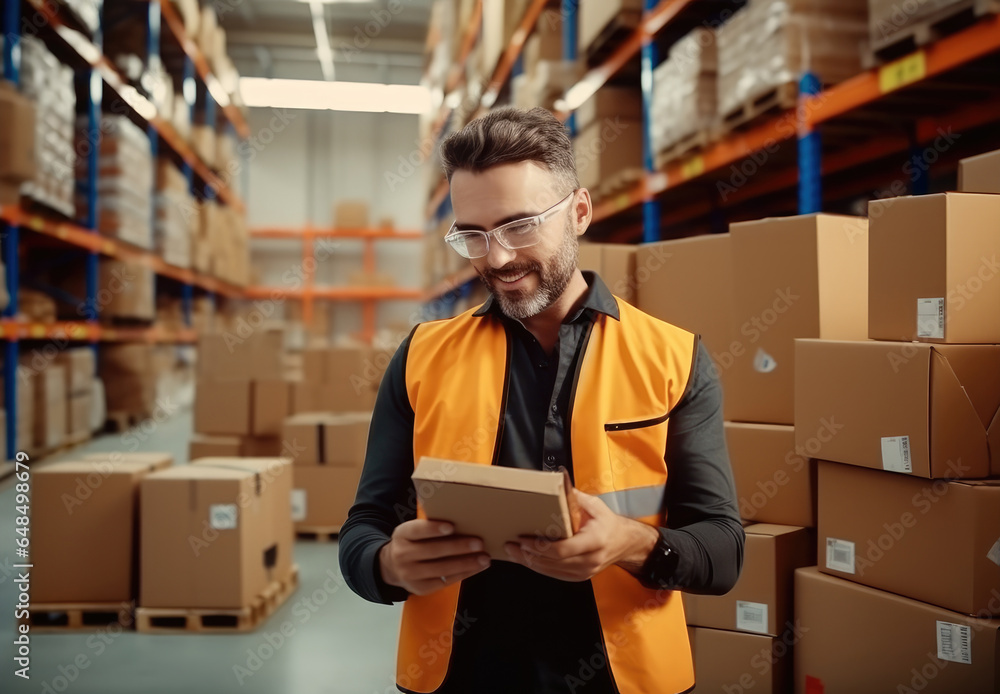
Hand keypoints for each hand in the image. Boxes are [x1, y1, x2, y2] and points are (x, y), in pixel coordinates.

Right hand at [379, 520, 490, 595]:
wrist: (392, 567)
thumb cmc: (412, 542)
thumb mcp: (412, 531)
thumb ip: (430, 526)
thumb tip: (463, 519)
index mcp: (402, 535)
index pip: (417, 531)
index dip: (433, 529)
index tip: (451, 526)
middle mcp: (403, 555)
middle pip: (433, 551)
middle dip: (458, 547)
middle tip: (479, 542)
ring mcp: (410, 574)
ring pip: (442, 569)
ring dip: (466, 563)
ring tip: (484, 558)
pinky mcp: (420, 588)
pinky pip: (446, 581)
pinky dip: (464, 574)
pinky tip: (477, 567)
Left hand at [504, 489, 658, 581]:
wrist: (624, 543)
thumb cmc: (607, 522)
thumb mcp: (594, 505)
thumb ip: (574, 497)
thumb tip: (555, 485)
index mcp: (594, 540)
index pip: (562, 549)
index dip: (539, 546)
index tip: (523, 538)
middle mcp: (590, 559)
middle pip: (552, 562)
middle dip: (528, 555)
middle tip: (510, 545)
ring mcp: (585, 571)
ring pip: (551, 571)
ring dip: (529, 562)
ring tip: (513, 552)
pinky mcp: (580, 577)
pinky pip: (555, 575)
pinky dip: (539, 567)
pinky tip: (527, 559)